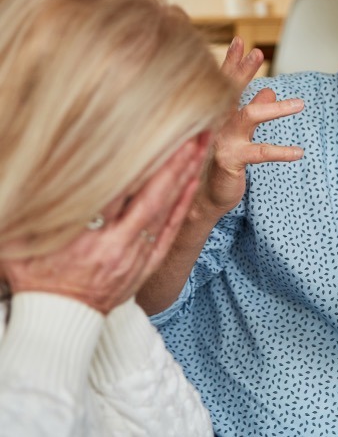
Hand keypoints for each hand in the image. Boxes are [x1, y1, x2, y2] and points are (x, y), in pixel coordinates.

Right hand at [2, 135, 209, 313]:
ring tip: (200, 146)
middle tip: (193, 131)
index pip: (117, 189)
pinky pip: (170, 232)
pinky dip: (182, 205)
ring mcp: (135, 255)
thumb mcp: (22, 243)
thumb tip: (31, 173)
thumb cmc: (37, 278)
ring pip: (165, 209)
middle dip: (174, 161)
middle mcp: (115, 245)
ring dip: (184, 176)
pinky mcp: (146, 265)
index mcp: (83, 238)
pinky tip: (192, 182)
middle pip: (151, 195)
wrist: (60, 321)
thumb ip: (35, 207)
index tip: (151, 130)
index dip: (136, 159)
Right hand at [197, 37, 303, 216]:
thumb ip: (252, 110)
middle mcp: (216, 124)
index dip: (233, 64)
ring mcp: (222, 141)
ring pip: (248, 116)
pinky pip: (259, 153)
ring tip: (300, 104)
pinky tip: (299, 152)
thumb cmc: (221, 164)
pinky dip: (280, 152)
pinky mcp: (230, 161)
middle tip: (257, 52)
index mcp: (218, 117)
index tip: (241, 42)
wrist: (203, 197)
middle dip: (244, 71)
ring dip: (274, 108)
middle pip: (231, 92)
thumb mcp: (239, 135)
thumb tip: (270, 89)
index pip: (225, 85)